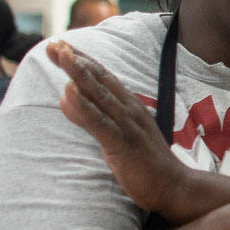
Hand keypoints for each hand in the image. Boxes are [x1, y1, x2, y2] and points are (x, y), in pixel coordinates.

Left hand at [50, 40, 192, 215]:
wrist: (174, 187)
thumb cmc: (145, 164)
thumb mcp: (114, 136)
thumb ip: (90, 117)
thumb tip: (65, 97)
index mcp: (130, 107)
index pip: (103, 77)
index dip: (82, 60)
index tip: (61, 45)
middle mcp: (130, 110)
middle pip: (100, 79)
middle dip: (76, 60)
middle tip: (55, 42)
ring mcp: (128, 126)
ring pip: (99, 95)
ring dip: (79, 73)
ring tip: (62, 54)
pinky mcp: (123, 144)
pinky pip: (100, 122)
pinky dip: (84, 106)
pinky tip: (69, 91)